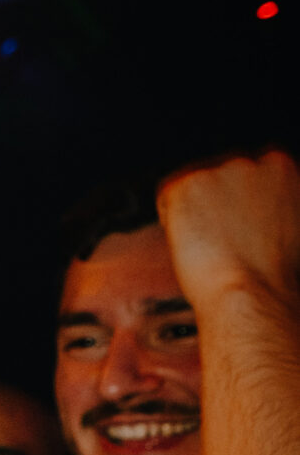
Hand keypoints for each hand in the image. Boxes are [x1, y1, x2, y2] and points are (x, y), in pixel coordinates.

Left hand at [158, 148, 299, 313]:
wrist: (249, 293)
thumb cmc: (270, 274)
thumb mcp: (288, 224)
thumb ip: (273, 202)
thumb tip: (254, 205)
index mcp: (280, 166)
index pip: (248, 172)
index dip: (238, 201)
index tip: (235, 223)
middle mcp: (250, 160)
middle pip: (219, 175)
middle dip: (215, 202)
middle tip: (221, 239)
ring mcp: (216, 169)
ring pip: (192, 186)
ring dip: (194, 211)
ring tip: (210, 243)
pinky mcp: (185, 184)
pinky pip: (166, 198)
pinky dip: (171, 220)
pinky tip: (191, 242)